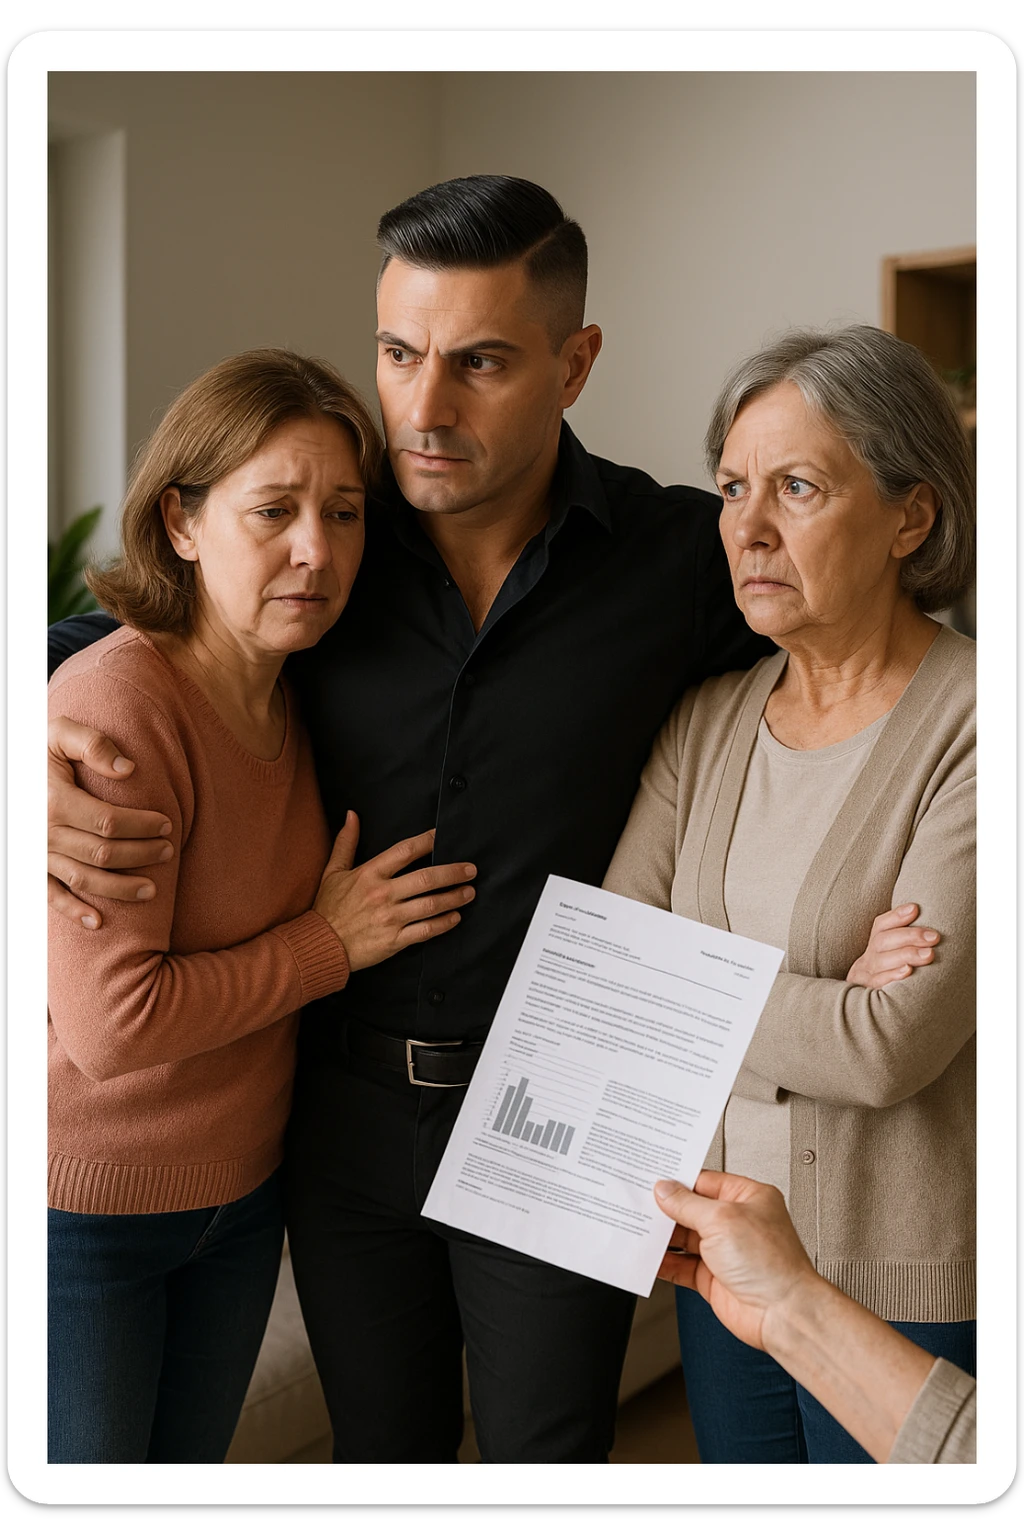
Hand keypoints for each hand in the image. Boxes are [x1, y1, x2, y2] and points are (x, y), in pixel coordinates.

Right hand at [48, 717, 174, 927]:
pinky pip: (50, 895)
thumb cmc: (37, 750)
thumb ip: (93, 744)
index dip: (142, 826)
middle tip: (168, 851)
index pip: (109, 821)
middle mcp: (44, 833)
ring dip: (120, 888)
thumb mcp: (59, 733)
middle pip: (103, 853)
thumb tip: (128, 769)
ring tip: (151, 889)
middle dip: (141, 854)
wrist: (7, 769)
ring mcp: (37, 854)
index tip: (167, 824)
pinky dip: (73, 911)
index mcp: (54, 801)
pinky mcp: (31, 867)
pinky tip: (98, 922)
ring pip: (84, 879)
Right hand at [314, 812, 475, 970]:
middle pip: (426, 878)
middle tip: (470, 869)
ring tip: (469, 892)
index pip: (405, 851)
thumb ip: (346, 842)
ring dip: (454, 897)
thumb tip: (351, 815)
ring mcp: (390, 918)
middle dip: (453, 872)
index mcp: (369, 874)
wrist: (320, 946)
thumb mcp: (333, 872)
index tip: (443, 837)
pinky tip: (455, 917)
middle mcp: (382, 894)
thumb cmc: (327, 909)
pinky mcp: (394, 940)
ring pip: (430, 904)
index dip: (427, 841)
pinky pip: (426, 930)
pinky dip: (443, 923)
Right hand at [654, 1170, 817, 1352]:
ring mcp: (724, 1252)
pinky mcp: (714, 1278)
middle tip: (638, 1204)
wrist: (784, 1314)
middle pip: (691, 1210)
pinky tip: (650, 1258)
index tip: (652, 1181)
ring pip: (684, 1238)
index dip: (677, 1182)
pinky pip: (682, 1266)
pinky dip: (665, 1263)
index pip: (704, 1182)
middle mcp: (736, 1223)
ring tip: (638, 1229)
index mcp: (747, 1197)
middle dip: (666, 1210)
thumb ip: (688, 1204)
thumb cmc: (772, 1264)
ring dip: (662, 1237)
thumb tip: (665, 1190)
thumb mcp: (723, 1219)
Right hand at [845, 903, 940, 988]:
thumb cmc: (889, 978)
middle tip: (934, 937)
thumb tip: (926, 920)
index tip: (915, 909)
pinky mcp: (869, 992)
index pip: (881, 926)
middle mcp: (868, 959)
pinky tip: (907, 972)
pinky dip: (892, 976)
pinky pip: (878, 982)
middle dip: (910, 936)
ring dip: (906, 955)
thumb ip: (906, 941)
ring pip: (881, 961)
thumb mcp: (892, 957)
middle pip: (883, 941)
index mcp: (875, 946)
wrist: (862, 1010)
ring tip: (928, 954)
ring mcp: (867, 976)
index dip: (896, 916)